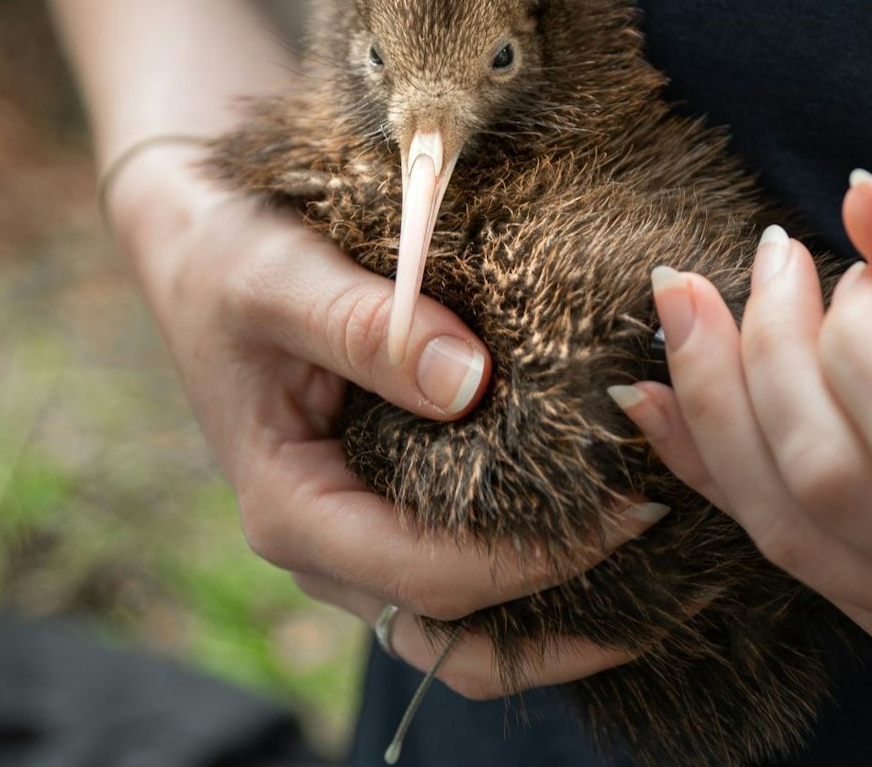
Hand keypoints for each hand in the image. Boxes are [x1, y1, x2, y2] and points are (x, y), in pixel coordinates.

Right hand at [106, 146, 662, 697]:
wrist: (197, 238)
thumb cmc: (226, 253)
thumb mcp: (276, 274)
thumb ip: (367, 324)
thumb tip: (470, 381)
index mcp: (293, 508)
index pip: (431, 575)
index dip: (538, 560)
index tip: (632, 511)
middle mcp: (325, 542)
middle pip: (455, 633)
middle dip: (565, 620)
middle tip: (673, 563)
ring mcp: (355, 532)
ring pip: (462, 620)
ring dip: (556, 613)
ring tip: (662, 578)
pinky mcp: (384, 503)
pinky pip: (462, 565)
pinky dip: (535, 566)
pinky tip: (607, 524)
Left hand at [614, 175, 871, 676]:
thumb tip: (856, 196)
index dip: (861, 337)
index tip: (863, 275)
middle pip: (830, 481)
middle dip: (767, 353)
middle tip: (772, 263)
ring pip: (781, 525)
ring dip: (713, 400)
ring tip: (687, 304)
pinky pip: (780, 550)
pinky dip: (711, 463)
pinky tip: (657, 394)